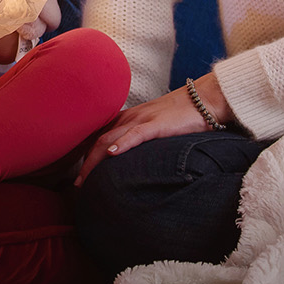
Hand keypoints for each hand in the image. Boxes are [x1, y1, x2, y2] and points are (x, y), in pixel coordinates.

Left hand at [73, 73, 232, 186]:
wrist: (205, 99)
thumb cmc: (184, 115)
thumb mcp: (157, 125)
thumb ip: (142, 137)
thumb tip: (133, 157)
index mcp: (129, 118)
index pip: (98, 135)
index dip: (85, 154)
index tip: (78, 172)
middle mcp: (130, 117)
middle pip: (97, 139)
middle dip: (84, 162)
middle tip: (77, 184)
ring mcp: (142, 120)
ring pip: (109, 139)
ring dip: (93, 161)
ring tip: (85, 180)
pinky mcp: (157, 124)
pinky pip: (135, 134)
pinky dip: (121, 144)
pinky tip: (111, 154)